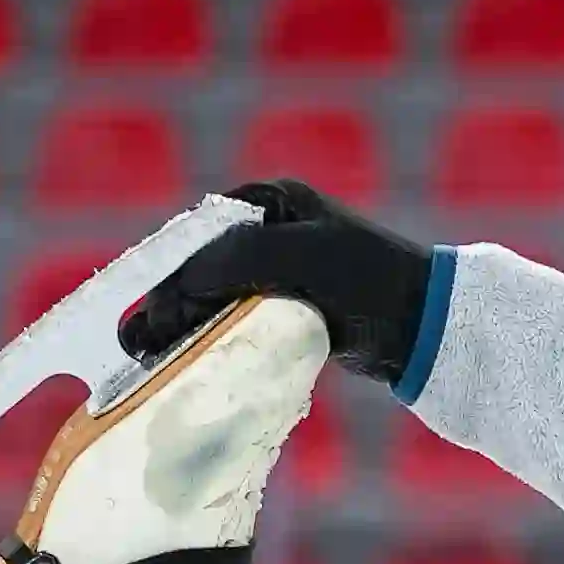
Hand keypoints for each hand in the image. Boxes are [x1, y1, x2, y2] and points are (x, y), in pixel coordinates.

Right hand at [116, 173, 434, 391]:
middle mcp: (265, 230)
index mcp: (268, 202)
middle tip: (139, 345)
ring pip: (208, 299)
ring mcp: (273, 270)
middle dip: (165, 306)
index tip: (146, 315)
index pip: (198, 237)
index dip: (166, 276)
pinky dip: (205, 338)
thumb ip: (241, 257)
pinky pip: (230, 320)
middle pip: (196, 270)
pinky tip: (181, 361)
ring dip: (178, 327)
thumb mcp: (304, 257)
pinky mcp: (283, 306)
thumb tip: (185, 278)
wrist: (424, 323)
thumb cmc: (369, 278)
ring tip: (148, 357)